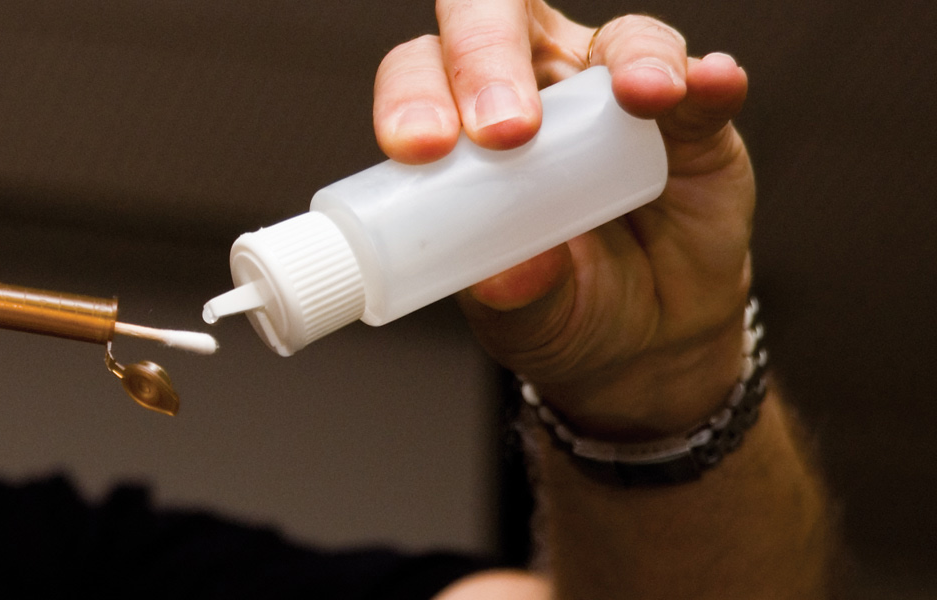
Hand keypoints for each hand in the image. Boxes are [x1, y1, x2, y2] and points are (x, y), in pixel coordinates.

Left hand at [373, 1, 753, 438]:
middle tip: (505, 132)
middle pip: (501, 21)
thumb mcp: (521, 319)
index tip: (421, 147)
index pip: (422, 71)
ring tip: (639, 96)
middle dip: (491, 56)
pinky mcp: (694, 119)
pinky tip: (711, 84)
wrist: (646, 344)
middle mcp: (535, 84)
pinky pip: (700, 80)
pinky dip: (706, 79)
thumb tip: (506, 276)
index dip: (412, 93)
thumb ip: (509, 295)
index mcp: (463, 121)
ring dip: (625, 59)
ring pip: (616, 39)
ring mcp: (616, 93)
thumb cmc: (558, 307)